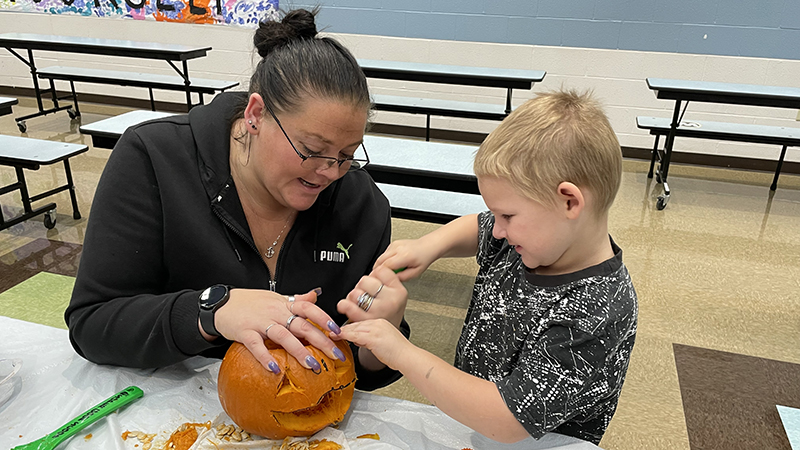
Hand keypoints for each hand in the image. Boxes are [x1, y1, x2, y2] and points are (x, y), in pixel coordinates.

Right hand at [212, 288, 345, 374]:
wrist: (221, 303)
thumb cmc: (250, 302)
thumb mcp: (275, 297)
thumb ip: (296, 299)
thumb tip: (315, 296)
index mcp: (284, 303)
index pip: (309, 308)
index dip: (324, 319)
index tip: (338, 331)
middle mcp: (274, 312)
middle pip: (302, 325)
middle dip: (321, 341)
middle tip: (335, 355)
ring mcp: (260, 322)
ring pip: (283, 336)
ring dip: (299, 351)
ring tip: (313, 365)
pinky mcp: (244, 333)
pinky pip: (257, 346)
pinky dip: (266, 358)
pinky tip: (275, 370)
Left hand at [336, 319, 411, 369]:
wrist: (408, 357)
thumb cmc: (398, 353)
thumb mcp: (383, 342)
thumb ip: (370, 339)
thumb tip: (357, 339)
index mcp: (381, 322)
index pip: (361, 323)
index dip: (349, 327)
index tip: (340, 330)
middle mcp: (378, 323)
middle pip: (356, 324)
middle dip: (344, 329)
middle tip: (333, 332)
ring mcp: (376, 329)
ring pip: (354, 329)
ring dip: (342, 332)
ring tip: (333, 335)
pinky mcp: (373, 337)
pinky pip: (355, 336)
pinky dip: (345, 336)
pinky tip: (338, 337)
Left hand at [337, 265, 406, 327]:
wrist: (394, 345)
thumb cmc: (390, 318)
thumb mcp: (396, 298)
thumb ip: (386, 283)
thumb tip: (372, 269)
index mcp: (399, 292)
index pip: (381, 270)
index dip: (373, 275)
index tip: (372, 282)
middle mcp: (391, 300)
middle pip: (365, 280)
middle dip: (361, 286)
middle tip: (364, 295)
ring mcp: (379, 311)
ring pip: (356, 293)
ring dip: (352, 297)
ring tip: (358, 304)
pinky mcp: (366, 322)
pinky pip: (348, 307)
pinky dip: (344, 305)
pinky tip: (346, 307)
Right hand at [373, 239, 437, 280]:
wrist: (427, 246)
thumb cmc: (424, 258)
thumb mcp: (416, 273)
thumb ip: (403, 277)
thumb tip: (392, 279)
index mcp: (404, 256)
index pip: (386, 265)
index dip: (381, 274)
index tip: (381, 279)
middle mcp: (398, 248)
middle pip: (380, 260)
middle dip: (378, 270)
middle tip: (382, 277)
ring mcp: (394, 244)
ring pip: (381, 257)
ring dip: (382, 265)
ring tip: (391, 270)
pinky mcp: (393, 243)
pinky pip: (384, 254)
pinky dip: (385, 260)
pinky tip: (393, 263)